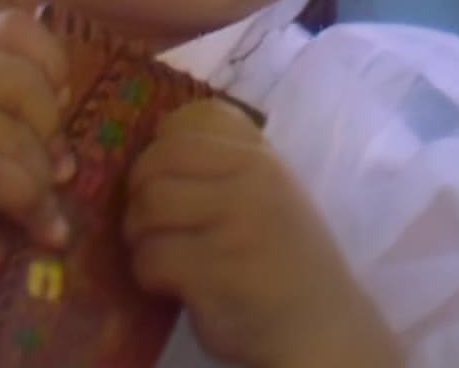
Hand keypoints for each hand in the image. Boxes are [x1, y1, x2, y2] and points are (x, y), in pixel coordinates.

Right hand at [0, 10, 75, 259]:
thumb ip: (7, 107)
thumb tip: (67, 137)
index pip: (17, 27)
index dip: (50, 62)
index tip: (53, 98)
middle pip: (33, 87)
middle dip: (50, 132)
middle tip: (40, 160)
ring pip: (25, 141)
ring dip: (42, 181)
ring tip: (36, 202)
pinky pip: (7, 179)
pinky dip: (33, 207)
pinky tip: (43, 227)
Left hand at [124, 100, 399, 367]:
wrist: (322, 326)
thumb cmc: (285, 258)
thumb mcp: (269, 192)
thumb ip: (225, 165)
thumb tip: (154, 143)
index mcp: (259, 160)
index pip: (183, 131)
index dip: (152, 157)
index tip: (154, 184)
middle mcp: (250, 185)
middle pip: (155, 170)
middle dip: (136, 200)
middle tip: (146, 226)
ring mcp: (235, 228)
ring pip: (148, 212)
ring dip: (139, 238)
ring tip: (157, 254)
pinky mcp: (218, 273)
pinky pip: (153, 259)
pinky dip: (148, 275)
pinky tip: (168, 285)